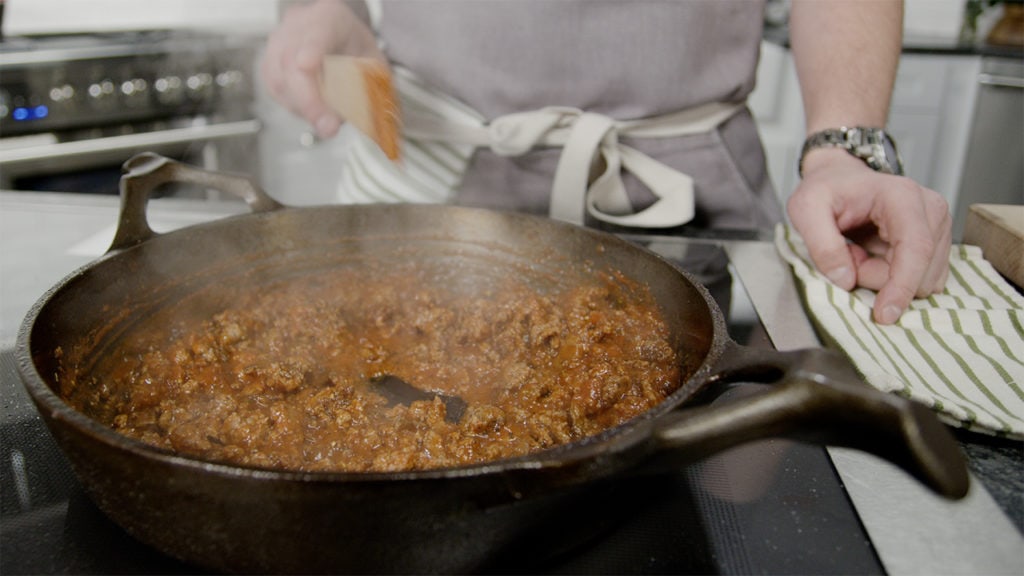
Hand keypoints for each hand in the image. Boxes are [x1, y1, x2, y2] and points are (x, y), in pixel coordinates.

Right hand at [260, 0, 383, 138]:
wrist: (335, 36)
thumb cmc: (353, 48)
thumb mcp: (373, 61)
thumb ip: (369, 84)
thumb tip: (361, 117)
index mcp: (330, 18)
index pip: (318, 31)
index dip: (311, 48)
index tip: (307, 64)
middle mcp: (298, 26)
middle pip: (291, 60)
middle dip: (308, 99)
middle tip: (328, 125)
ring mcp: (279, 43)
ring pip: (279, 78)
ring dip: (302, 107)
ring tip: (325, 120)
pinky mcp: (269, 64)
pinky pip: (275, 89)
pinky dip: (294, 106)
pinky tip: (311, 111)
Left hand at [787, 149, 951, 324]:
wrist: (839, 178)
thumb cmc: (825, 189)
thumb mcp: (806, 209)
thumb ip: (821, 244)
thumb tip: (845, 280)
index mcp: (903, 196)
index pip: (915, 248)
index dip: (902, 285)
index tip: (884, 314)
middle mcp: (931, 209)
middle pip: (917, 271)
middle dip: (875, 276)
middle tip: (848, 253)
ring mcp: (937, 227)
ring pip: (919, 280)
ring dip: (880, 276)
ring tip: (858, 250)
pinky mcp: (936, 243)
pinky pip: (917, 279)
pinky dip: (889, 276)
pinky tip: (872, 255)